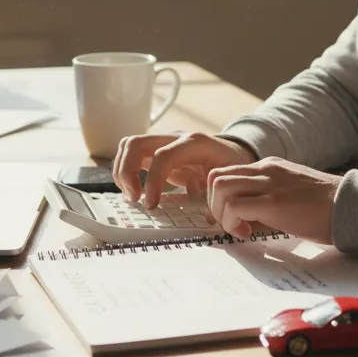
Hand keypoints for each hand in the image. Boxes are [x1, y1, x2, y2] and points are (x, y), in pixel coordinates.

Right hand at [112, 131, 254, 205]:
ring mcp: (163, 142)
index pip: (163, 156)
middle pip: (137, 143)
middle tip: (134, 199)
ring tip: (132, 196)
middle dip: (127, 172)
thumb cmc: (232, 168)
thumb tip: (208, 219)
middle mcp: (175, 138)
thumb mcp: (229, 181)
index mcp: (195, 143)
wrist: (234, 153)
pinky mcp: (156, 151)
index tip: (151, 205)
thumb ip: (219, 197)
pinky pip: (131, 154)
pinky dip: (126, 172)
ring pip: (129, 145)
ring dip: (122, 171)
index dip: (153, 181)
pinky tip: (134, 191)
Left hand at [207, 158, 341, 244]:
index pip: (228, 173)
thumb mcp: (291, 196)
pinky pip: (234, 207)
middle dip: (214, 205)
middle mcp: (265, 169)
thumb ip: (267, 201)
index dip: (222, 198)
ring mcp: (269, 183)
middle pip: (216, 176)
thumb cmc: (326, 209)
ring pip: (220, 187)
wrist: (351, 207)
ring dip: (221, 213)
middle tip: (231, 224)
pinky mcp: (273, 202)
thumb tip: (244, 221)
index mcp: (270, 167)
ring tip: (239, 229)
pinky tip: (248, 233)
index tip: (234, 218)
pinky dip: (232, 223)